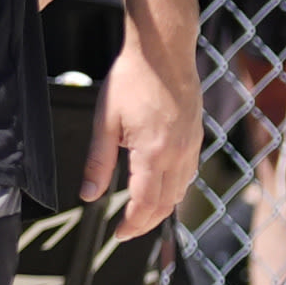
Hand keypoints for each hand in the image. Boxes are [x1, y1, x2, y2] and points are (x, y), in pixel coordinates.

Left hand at [85, 14, 202, 239]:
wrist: (163, 50)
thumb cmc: (131, 79)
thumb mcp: (105, 121)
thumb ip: (97, 162)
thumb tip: (88, 196)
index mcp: (153, 152)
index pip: (145, 204)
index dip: (132, 224)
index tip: (119, 233)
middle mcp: (178, 153)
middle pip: (166, 204)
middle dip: (146, 221)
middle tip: (126, 229)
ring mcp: (191, 145)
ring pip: (180, 191)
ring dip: (161, 207)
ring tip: (140, 212)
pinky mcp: (197, 135)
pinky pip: (189, 173)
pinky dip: (174, 188)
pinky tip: (159, 186)